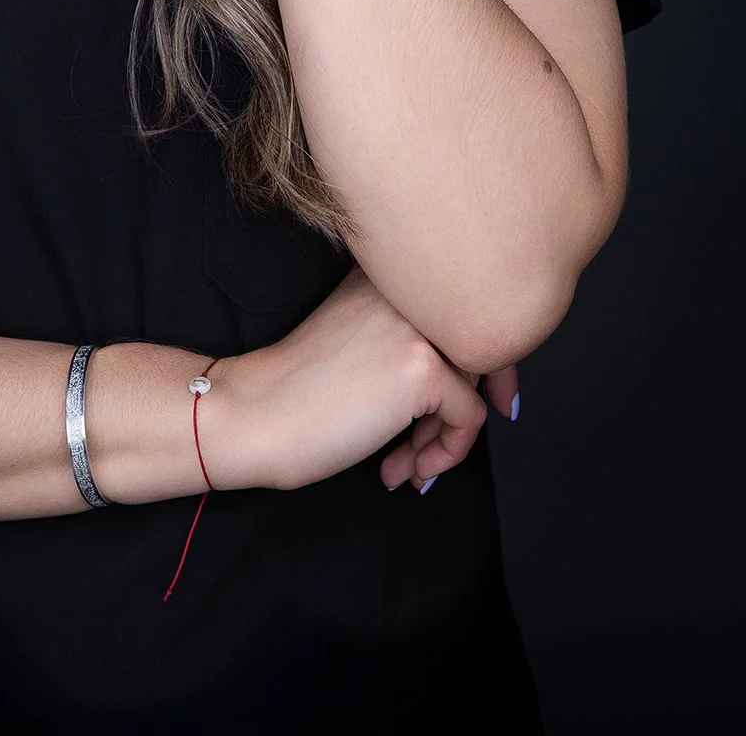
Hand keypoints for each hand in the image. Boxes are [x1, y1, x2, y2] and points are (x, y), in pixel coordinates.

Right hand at [199, 264, 510, 494]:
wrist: (254, 414)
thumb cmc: (295, 389)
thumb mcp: (359, 339)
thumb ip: (408, 339)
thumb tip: (481, 376)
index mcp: (385, 276)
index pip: (460, 308)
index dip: (482, 360)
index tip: (490, 396)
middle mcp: (406, 290)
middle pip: (475, 345)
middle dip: (461, 406)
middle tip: (431, 448)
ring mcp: (416, 327)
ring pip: (475, 383)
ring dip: (444, 435)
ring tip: (407, 463)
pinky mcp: (422, 369)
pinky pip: (470, 419)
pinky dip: (446, 452)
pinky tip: (407, 468)